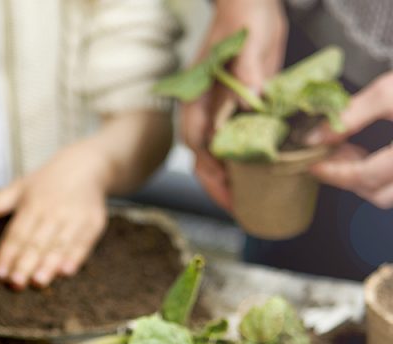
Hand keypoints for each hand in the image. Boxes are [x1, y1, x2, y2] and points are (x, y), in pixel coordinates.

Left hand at [0, 142, 108, 288]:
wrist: (87, 165)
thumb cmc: (47, 182)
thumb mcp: (20, 188)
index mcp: (32, 204)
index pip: (17, 233)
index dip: (7, 254)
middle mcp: (53, 211)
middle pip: (36, 242)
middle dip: (25, 264)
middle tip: (15, 283)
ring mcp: (75, 217)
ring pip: (59, 245)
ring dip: (48, 265)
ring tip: (38, 282)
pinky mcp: (94, 223)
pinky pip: (83, 244)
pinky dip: (75, 258)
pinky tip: (65, 271)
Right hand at [181, 0, 287, 209]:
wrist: (249, 1)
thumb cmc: (243, 15)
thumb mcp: (247, 40)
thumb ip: (248, 70)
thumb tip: (252, 99)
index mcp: (197, 100)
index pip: (199, 144)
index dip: (212, 172)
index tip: (229, 192)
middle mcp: (203, 113)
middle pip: (204, 160)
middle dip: (219, 188)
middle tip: (240, 210)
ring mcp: (217, 114)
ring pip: (216, 157)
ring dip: (229, 181)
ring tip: (249, 203)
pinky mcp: (234, 111)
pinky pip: (234, 145)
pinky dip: (243, 164)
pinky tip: (258, 177)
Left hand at [307, 72, 392, 207]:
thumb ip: (354, 112)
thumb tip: (315, 138)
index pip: (369, 175)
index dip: (337, 171)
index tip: (313, 158)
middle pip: (381, 194)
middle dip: (348, 178)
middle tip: (326, 157)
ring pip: (389, 196)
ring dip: (363, 182)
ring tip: (348, 155)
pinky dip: (379, 179)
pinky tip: (368, 158)